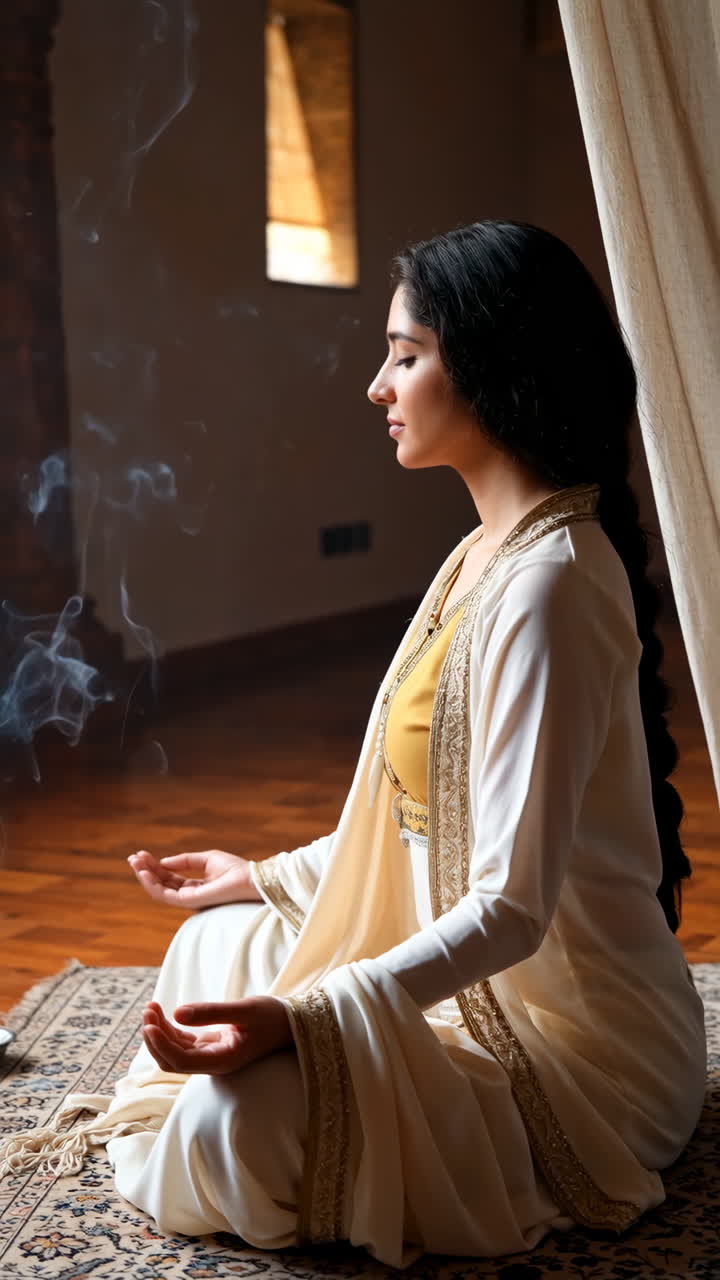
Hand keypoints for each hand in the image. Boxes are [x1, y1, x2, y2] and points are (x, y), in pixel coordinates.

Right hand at [128, 849, 262, 908]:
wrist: (249, 879)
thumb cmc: (234, 869)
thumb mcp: (206, 859)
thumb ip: (185, 860)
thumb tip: (163, 862)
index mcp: (195, 886)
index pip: (169, 877)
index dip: (155, 866)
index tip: (142, 854)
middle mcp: (190, 895)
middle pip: (162, 884)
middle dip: (146, 871)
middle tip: (132, 858)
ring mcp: (189, 900)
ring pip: (160, 891)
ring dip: (145, 878)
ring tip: (135, 863)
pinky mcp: (189, 902)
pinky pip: (165, 896)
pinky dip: (153, 885)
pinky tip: (144, 873)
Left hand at [141, 998, 293, 1073]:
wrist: (290, 1023)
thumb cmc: (272, 1016)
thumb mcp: (244, 1010)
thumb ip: (211, 1012)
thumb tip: (177, 1012)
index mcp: (222, 1061)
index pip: (181, 1061)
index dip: (161, 1045)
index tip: (150, 1024)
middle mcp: (213, 1063)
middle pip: (172, 1061)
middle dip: (155, 1039)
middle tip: (148, 1010)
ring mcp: (211, 1056)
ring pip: (175, 1051)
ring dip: (160, 1032)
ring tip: (151, 1007)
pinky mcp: (211, 1046)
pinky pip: (183, 1043)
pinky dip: (170, 1029)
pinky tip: (163, 1013)